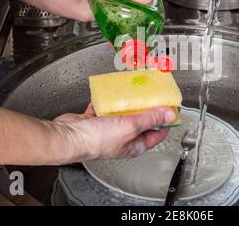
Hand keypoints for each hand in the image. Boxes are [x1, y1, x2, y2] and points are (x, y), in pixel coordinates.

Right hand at [51, 104, 175, 162]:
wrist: (68, 136)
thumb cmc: (96, 139)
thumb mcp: (130, 127)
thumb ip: (150, 119)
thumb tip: (170, 115)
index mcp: (133, 145)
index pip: (156, 134)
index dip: (165, 121)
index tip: (170, 107)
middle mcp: (122, 140)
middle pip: (140, 123)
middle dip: (146, 109)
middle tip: (152, 95)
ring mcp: (107, 131)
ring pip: (122, 115)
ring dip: (128, 104)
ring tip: (134, 92)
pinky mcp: (94, 122)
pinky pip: (105, 109)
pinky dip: (108, 102)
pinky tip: (110, 94)